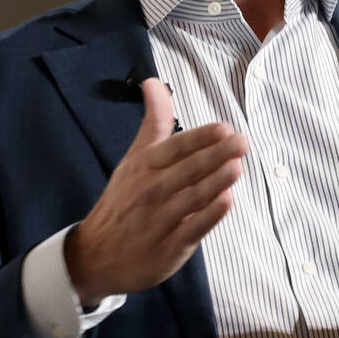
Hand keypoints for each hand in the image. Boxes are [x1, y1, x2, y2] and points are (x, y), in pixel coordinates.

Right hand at [64, 78, 247, 303]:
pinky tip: (226, 202)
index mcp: (145, 166)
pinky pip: (191, 229)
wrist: (96, 255)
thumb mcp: (135, 158)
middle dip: (216, 155)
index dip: (200, 137)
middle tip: (242, 142)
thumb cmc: (123, 200)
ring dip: (215, 182)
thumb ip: (154, 122)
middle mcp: (152, 190)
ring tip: (237, 167)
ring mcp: (160, 219)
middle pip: (188, 170)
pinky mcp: (169, 247)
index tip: (224, 128)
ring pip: (192, 197)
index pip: (176, 147)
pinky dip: (208, 216)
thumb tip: (154, 82)